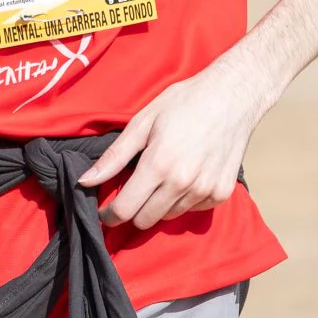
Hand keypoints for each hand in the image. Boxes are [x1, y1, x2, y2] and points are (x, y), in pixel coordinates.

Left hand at [75, 59, 271, 229]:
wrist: (232, 97)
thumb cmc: (182, 103)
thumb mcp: (142, 122)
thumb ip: (113, 157)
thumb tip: (85, 181)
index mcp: (158, 165)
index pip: (125, 209)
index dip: (109, 215)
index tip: (104, 212)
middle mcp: (183, 184)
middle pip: (146, 220)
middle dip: (132, 212)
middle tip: (130, 193)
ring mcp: (205, 191)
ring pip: (169, 216)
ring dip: (158, 205)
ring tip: (159, 178)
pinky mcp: (222, 193)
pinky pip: (193, 209)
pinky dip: (183, 200)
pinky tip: (183, 176)